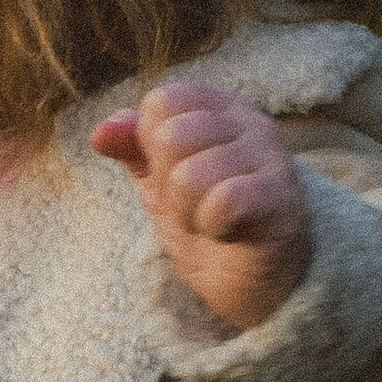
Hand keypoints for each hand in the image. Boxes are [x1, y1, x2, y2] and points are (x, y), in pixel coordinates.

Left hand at [91, 83, 311, 332]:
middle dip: (166, 185)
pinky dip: (210, 226)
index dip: (151, 147)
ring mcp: (272, 157)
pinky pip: (223, 202)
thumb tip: (100, 132)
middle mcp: (251, 122)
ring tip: (210, 220)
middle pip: (170, 136)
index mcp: (221, 109)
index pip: (162, 102)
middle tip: (194, 205)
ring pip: (189, 175)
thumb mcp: (159, 180)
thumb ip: (132, 148)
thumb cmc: (208, 220)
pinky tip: (226, 231)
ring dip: (187, 213)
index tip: (175, 174)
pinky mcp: (282, 197)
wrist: (252, 279)